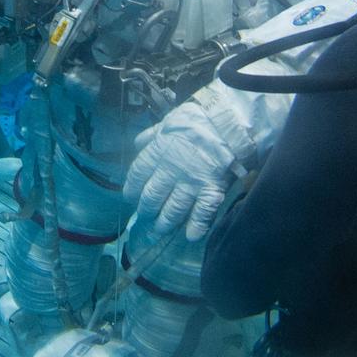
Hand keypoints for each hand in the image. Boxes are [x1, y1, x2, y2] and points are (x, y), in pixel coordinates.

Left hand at [123, 98, 237, 241]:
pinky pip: (202, 213)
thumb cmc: (196, 120)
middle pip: (152, 196)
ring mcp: (190, 182)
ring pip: (172, 209)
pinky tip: (191, 235)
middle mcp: (170, 170)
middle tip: (145, 217)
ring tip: (160, 229)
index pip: (137, 175)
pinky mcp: (211, 190)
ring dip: (164, 222)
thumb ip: (152, 135)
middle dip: (146, 210)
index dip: (132, 189)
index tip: (130, 198)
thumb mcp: (168, 122)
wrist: (226, 122)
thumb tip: (138, 144)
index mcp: (158, 151)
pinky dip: (196, 226)